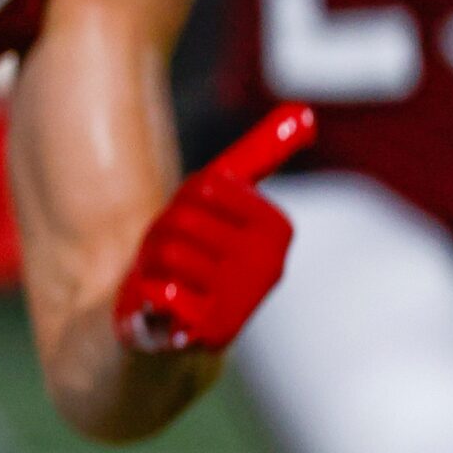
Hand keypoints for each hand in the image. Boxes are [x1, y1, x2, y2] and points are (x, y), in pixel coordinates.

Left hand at [113, 104, 313, 354]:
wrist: (148, 341)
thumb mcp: (219, 201)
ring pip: (168, 254)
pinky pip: (160, 295)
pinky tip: (157, 309)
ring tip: (159, 283)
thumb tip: (305, 111)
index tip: (191, 217)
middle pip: (185, 219)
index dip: (188, 200)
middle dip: (162, 232)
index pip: (212, 189)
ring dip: (150, 264)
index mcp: (275, 235)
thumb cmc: (188, 260)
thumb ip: (257, 157)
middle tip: (165, 256)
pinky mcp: (198, 339)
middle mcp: (265, 272)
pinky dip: (147, 296)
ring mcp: (236, 307)